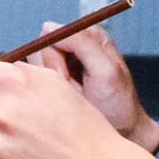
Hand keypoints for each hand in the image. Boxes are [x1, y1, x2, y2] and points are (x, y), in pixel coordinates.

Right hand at [24, 21, 158, 148]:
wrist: (122, 132)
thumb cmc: (118, 103)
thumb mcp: (105, 70)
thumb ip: (82, 43)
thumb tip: (48, 26)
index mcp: (87, 36)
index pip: (49, 36)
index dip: (55, 59)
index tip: (69, 78)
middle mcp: (73, 46)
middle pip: (39, 51)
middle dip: (53, 73)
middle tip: (76, 89)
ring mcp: (62, 64)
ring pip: (36, 67)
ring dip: (52, 85)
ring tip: (74, 96)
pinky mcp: (55, 80)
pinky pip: (36, 80)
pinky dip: (48, 93)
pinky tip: (68, 100)